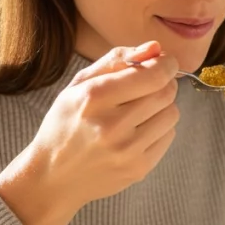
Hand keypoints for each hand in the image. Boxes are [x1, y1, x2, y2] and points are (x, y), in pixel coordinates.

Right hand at [0, 41, 179, 224]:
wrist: (53, 177)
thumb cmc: (66, 124)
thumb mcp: (79, 85)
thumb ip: (117, 60)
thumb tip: (155, 48)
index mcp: (94, 98)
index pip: (152, 75)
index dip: (166, 64)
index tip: (165, 62)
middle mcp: (112, 125)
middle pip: (166, 92)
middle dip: (165, 82)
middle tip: (152, 83)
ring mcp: (127, 151)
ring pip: (172, 114)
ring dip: (163, 106)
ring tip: (141, 110)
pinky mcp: (138, 169)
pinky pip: (169, 136)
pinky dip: (160, 128)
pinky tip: (139, 130)